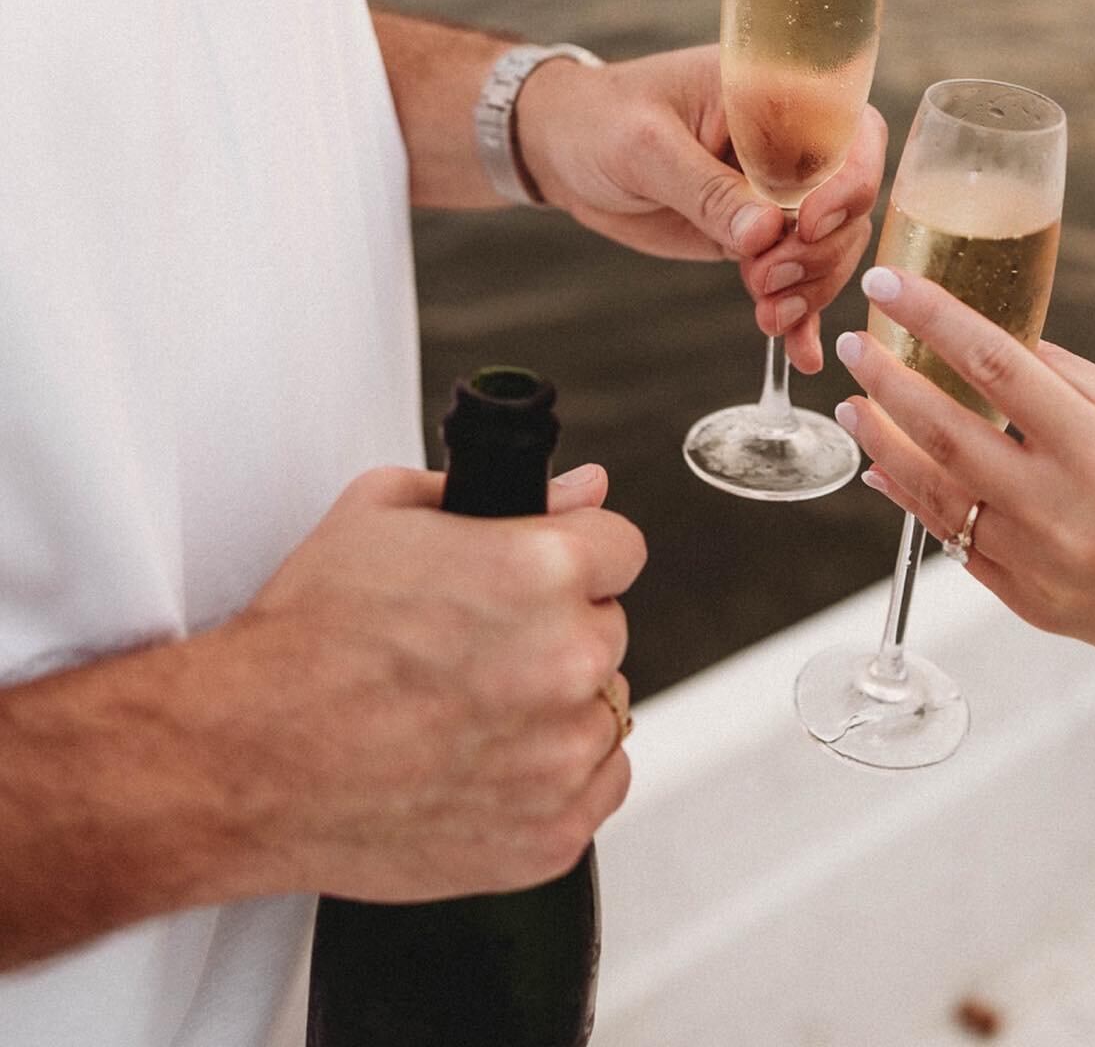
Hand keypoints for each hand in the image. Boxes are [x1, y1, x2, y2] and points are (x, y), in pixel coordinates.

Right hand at [216, 461, 645, 901]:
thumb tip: (580, 489)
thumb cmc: (303, 638)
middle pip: (608, 627)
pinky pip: (599, 784)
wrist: (243, 758)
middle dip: (557, 627)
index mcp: (542, 570)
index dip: (575, 552)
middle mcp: (567, 660)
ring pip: (605, 707)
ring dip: (558, 703)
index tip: (542, 574)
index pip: (622, 546)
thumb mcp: (384, 511)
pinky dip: (556, 774)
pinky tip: (487, 758)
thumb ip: (504, 491)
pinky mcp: (550, 834)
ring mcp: (562, 754)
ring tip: (471, 706)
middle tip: (479, 645)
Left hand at [517, 45, 885, 371]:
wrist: (565, 150)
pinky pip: (793, 275)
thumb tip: (763, 234)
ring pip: (830, 245)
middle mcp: (788, 143)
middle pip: (849, 201)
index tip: (807, 224)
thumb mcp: (646, 147)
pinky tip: (800, 353)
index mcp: (773, 94)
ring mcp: (775, 194)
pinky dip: (800, 313)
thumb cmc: (602, 120)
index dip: (848, 181)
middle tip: (766, 279)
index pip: (849, 131)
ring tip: (766, 313)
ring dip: (810, 287)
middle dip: (821, 250)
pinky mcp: (756, 236)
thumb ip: (704, 188)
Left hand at [833, 268, 1094, 699]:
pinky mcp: (1029, 602)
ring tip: (852, 404)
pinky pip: (952, 543)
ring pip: (933, 492)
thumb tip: (995, 341)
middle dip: (886, 380)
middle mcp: (1063, 505)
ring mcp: (1040, 561)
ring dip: (883, 443)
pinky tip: (886, 470)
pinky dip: (913, 501)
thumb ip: (1068, 380)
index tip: (888, 283)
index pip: (994, 362)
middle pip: (945, 431)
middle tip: (854, 344)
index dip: (932, 316)